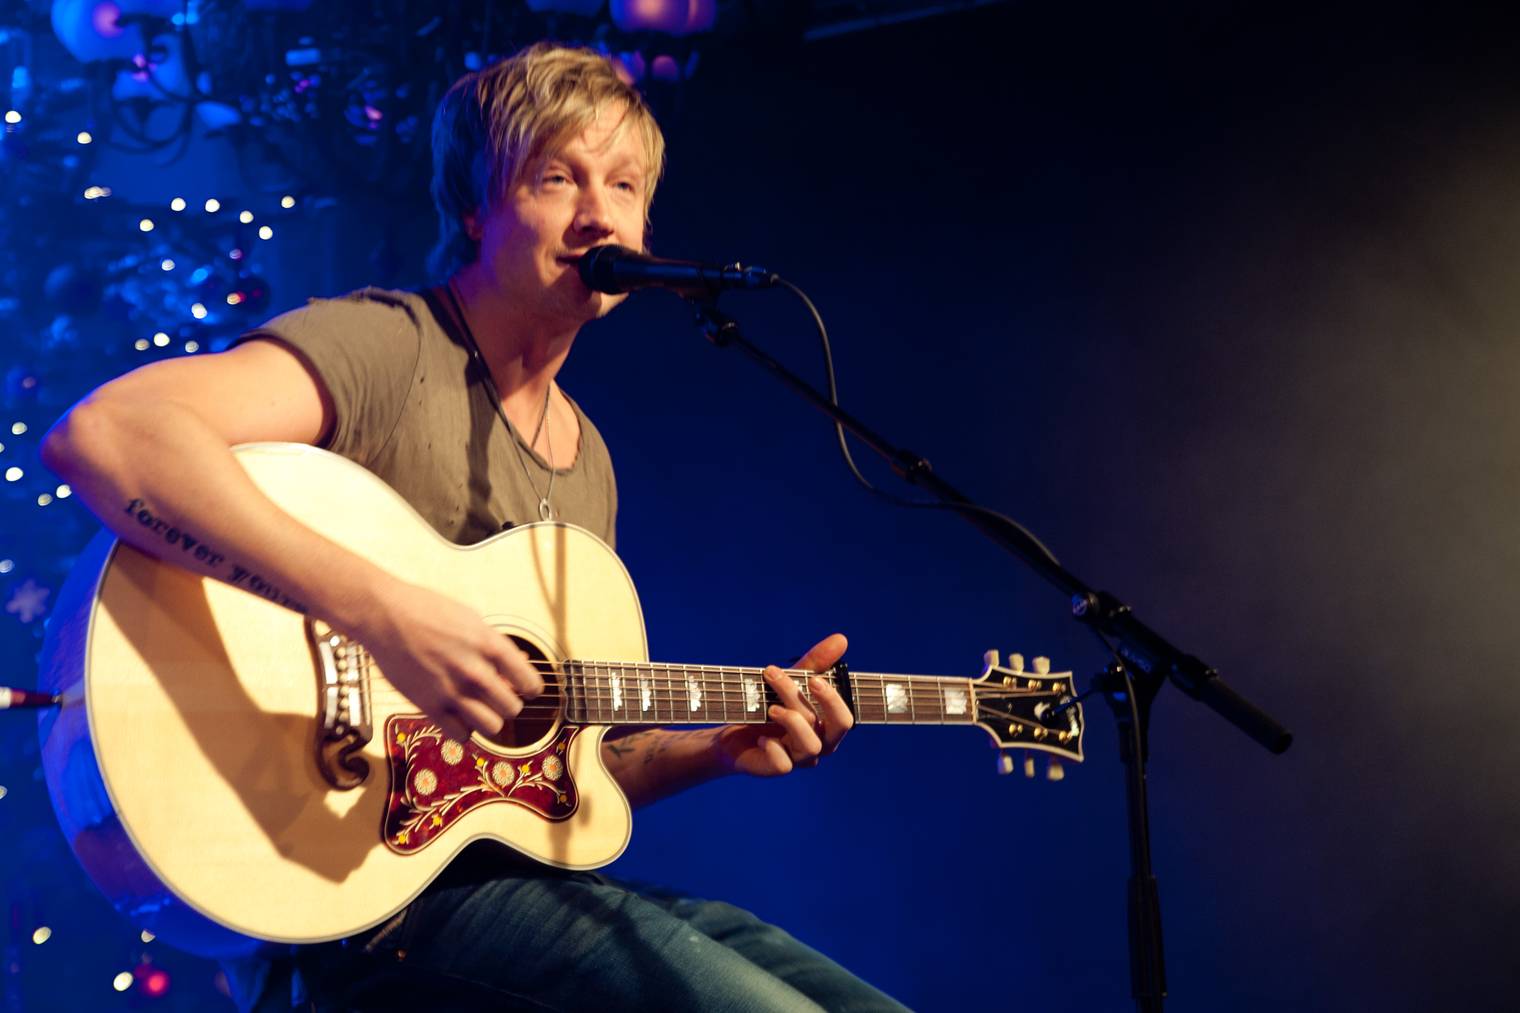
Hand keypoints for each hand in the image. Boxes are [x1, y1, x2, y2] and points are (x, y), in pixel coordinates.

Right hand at [350, 578, 542, 740]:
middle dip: (508, 703)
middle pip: (512, 709)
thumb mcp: (472, 619)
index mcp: (490, 645)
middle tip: (497, 696)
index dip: (530, 688)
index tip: (524, 688)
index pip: (531, 683)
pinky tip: (458, 715)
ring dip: (489, 720)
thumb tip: (520, 664)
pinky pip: (461, 736)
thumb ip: (496, 645)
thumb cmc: (428, 611)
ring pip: (492, 728)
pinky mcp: (429, 706)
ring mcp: (452, 691)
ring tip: (479, 708)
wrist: (385, 615)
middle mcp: (475, 671)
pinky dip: (464, 730)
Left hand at [714, 633, 851, 776]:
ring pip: (810, 744)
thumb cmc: (767, 704)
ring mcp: (798, 759)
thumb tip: (841, 638)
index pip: (845, 718)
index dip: (834, 699)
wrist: (731, 733)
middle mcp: (818, 744)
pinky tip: (761, 736)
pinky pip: (783, 765)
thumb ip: (815, 663)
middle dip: (823, 702)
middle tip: (804, 680)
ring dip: (793, 719)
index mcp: (826, 726)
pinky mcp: (775, 769)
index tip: (813, 678)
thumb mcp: (790, 681)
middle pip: (836, 729)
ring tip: (771, 706)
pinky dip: (774, 748)